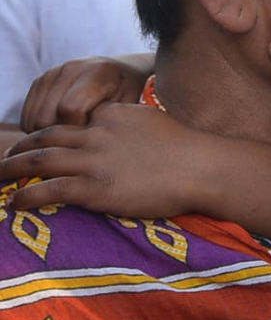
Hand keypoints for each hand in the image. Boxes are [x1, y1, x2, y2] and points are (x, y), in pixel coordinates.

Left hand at [0, 103, 213, 216]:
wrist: (201, 166)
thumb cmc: (189, 149)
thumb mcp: (154, 123)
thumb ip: (131, 127)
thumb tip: (125, 138)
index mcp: (112, 116)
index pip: (71, 119)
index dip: (48, 131)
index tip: (38, 141)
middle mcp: (98, 133)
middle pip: (46, 135)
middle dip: (21, 146)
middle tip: (5, 157)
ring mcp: (94, 160)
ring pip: (39, 160)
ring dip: (12, 169)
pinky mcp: (94, 188)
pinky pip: (48, 190)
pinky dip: (26, 196)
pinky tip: (14, 203)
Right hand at [21, 55, 152, 132]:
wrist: (123, 74)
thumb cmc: (131, 97)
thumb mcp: (130, 110)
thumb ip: (110, 125)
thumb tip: (86, 150)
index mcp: (98, 72)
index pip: (69, 109)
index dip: (75, 132)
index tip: (89, 142)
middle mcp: (71, 68)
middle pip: (45, 118)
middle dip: (59, 139)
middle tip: (79, 145)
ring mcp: (52, 73)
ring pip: (32, 120)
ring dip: (47, 137)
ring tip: (72, 138)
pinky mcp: (39, 81)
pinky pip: (26, 116)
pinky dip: (38, 130)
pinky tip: (61, 131)